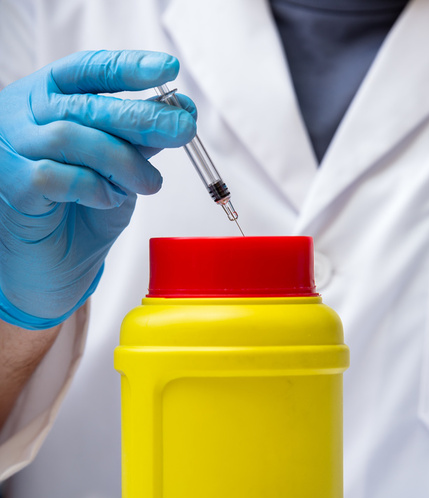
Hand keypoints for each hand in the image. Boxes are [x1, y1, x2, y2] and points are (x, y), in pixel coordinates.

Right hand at [0, 50, 196, 328]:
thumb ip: (137, 143)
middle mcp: (24, 116)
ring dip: (122, 160)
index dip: (128, 68)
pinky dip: (92, 186)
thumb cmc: (78, 216)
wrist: (49, 271)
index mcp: (49, 100)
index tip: (169, 70)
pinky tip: (109, 200)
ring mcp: (13, 149)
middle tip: (182, 130)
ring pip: (71, 136)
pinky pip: (56, 175)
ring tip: (150, 184)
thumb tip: (179, 114)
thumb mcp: (116, 172)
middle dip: (141, 116)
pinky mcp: (13, 185)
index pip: (87, 70)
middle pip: (85, 103)